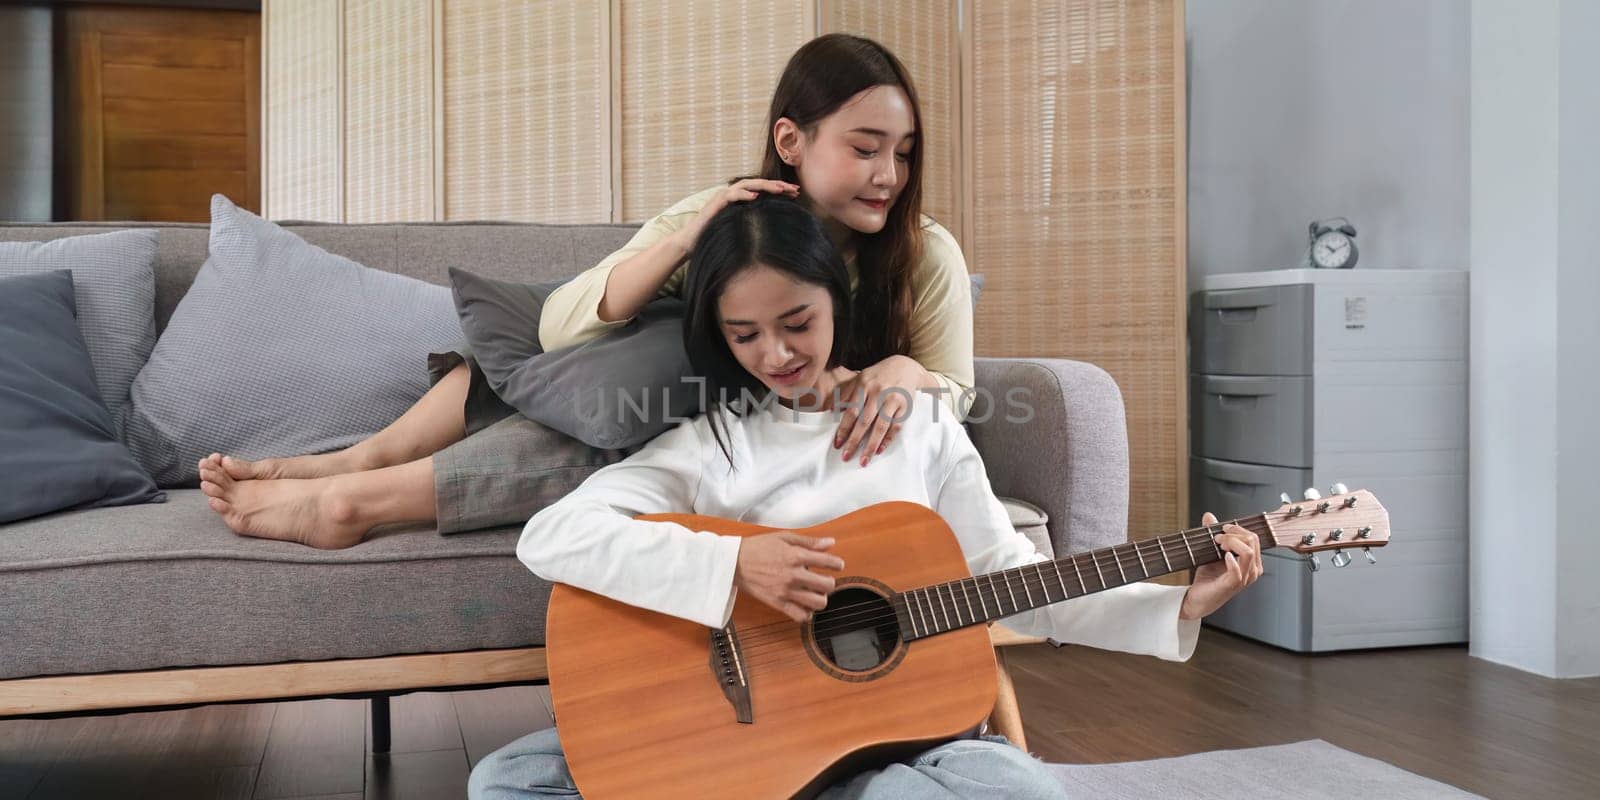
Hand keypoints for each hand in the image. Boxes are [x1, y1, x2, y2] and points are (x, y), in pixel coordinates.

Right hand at [671, 179, 800, 253]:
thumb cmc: (714, 237)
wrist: (690, 243)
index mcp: (739, 200)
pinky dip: (743, 194)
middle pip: (758, 185)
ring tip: (780, 188)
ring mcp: (722, 197)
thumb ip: (752, 223)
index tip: (796, 194)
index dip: (779, 191)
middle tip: (795, 189)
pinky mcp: (715, 204)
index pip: (763, 190)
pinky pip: (731, 195)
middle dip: (777, 186)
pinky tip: (755, 196)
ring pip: (747, 185)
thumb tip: (774, 230)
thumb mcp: (739, 230)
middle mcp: (732, 195)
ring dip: (764, 185)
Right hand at [734, 532, 843, 622]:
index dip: (837, 564)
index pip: (828, 562)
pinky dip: (807, 614)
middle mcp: (793, 574)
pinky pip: (800, 615)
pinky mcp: (778, 603)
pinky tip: (805, 606)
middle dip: (830, 582)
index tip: (837, 565)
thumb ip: (809, 542)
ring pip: (818, 602)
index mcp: (796, 556)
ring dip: (821, 598)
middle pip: (827, 585)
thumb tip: (830, 543)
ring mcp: (786, 591)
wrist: (735, 562)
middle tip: (826, 581)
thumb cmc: (758, 548)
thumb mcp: (784, 538)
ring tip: (816, 594)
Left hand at [833, 355, 931, 465]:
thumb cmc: (879, 375)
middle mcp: (878, 392)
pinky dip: (887, 439)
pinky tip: (879, 450)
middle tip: (846, 456)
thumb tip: (831, 411)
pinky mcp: (905, 406)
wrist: (906, 367)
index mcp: (864, 385)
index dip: (843, 429)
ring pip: (880, 427)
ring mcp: (892, 399)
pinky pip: (895, 427)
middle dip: (854, 441)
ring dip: (871, 445)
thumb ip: (846, 393)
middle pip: (864, 422)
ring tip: (864, 460)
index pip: (851, 412)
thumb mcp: (861, 378)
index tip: (837, 444)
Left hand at [1180, 512, 1262, 619]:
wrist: (1198, 598)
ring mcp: (1244, 578)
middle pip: (1253, 541)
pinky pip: (1238, 570)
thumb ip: (1213, 534)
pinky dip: (1230, 560)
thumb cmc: (1209, 578)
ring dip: (1230, 543)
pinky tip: (1223, 556)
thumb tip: (1209, 516)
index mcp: (1252, 562)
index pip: (1254, 538)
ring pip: (1248, 552)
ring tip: (1218, 545)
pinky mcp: (1233, 585)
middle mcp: (1253, 570)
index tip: (1222, 529)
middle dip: (1233, 534)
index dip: (1237, 529)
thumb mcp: (1211, 552)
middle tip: (1217, 538)